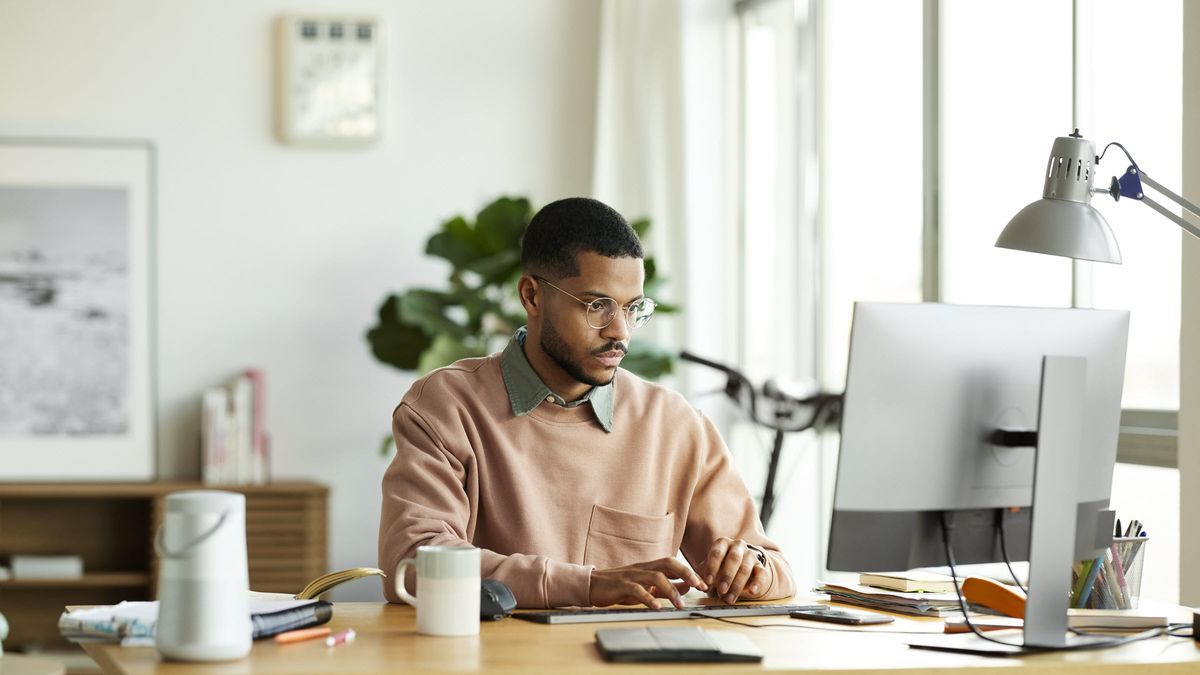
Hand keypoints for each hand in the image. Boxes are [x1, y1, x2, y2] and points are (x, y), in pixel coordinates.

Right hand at [589, 557, 708, 608]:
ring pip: (656, 577)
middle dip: (686, 573)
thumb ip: (665, 587)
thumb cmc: (620, 586)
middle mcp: (643, 568)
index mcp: (649, 567)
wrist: (593, 585)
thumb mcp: (645, 586)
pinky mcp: (621, 585)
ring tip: (679, 605)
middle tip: (699, 586)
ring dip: (670, 590)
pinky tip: (656, 607)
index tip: (704, 584)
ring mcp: (632, 575)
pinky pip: (637, 590)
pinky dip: (648, 598)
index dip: (690, 572)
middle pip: (668, 563)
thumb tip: (687, 588)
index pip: (674, 564)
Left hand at [700, 538, 770, 603]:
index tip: (708, 581)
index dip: (712, 567)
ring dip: (737, 585)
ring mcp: (750, 555)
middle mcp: (738, 546)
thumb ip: (702, 578)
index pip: (717, 552)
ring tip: (729, 598)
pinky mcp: (760, 566)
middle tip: (721, 590)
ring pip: (745, 568)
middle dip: (727, 576)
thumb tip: (700, 586)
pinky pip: (761, 573)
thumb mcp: (709, 570)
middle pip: (734, 558)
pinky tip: (752, 591)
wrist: (738, 568)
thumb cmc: (719, 568)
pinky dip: (757, 583)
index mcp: (722, 543)